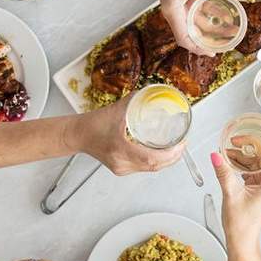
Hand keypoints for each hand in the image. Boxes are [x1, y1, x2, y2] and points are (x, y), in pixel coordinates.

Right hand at [66, 95, 184, 175]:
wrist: (76, 134)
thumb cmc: (92, 123)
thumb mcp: (116, 109)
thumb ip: (135, 100)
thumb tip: (152, 91)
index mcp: (120, 150)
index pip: (151, 159)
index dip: (170, 154)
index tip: (181, 143)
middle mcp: (122, 163)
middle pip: (154, 166)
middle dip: (173, 157)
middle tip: (183, 143)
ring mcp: (122, 168)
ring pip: (151, 169)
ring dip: (166, 160)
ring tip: (177, 148)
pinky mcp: (122, 169)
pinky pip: (144, 168)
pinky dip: (156, 162)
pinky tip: (164, 153)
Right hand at [147, 0, 239, 53]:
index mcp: (173, 12)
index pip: (184, 38)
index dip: (197, 48)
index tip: (211, 52)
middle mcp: (175, 12)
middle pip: (192, 34)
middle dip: (209, 39)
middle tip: (225, 42)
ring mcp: (179, 7)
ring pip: (196, 23)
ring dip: (212, 26)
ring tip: (228, 29)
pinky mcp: (183, 0)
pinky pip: (197, 11)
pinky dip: (209, 14)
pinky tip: (222, 14)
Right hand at [210, 140, 260, 247]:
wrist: (241, 240)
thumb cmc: (241, 224)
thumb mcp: (230, 195)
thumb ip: (224, 173)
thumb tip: (216, 156)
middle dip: (254, 146)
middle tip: (238, 140)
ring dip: (246, 155)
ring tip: (229, 150)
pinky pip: (256, 170)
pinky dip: (245, 164)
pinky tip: (231, 161)